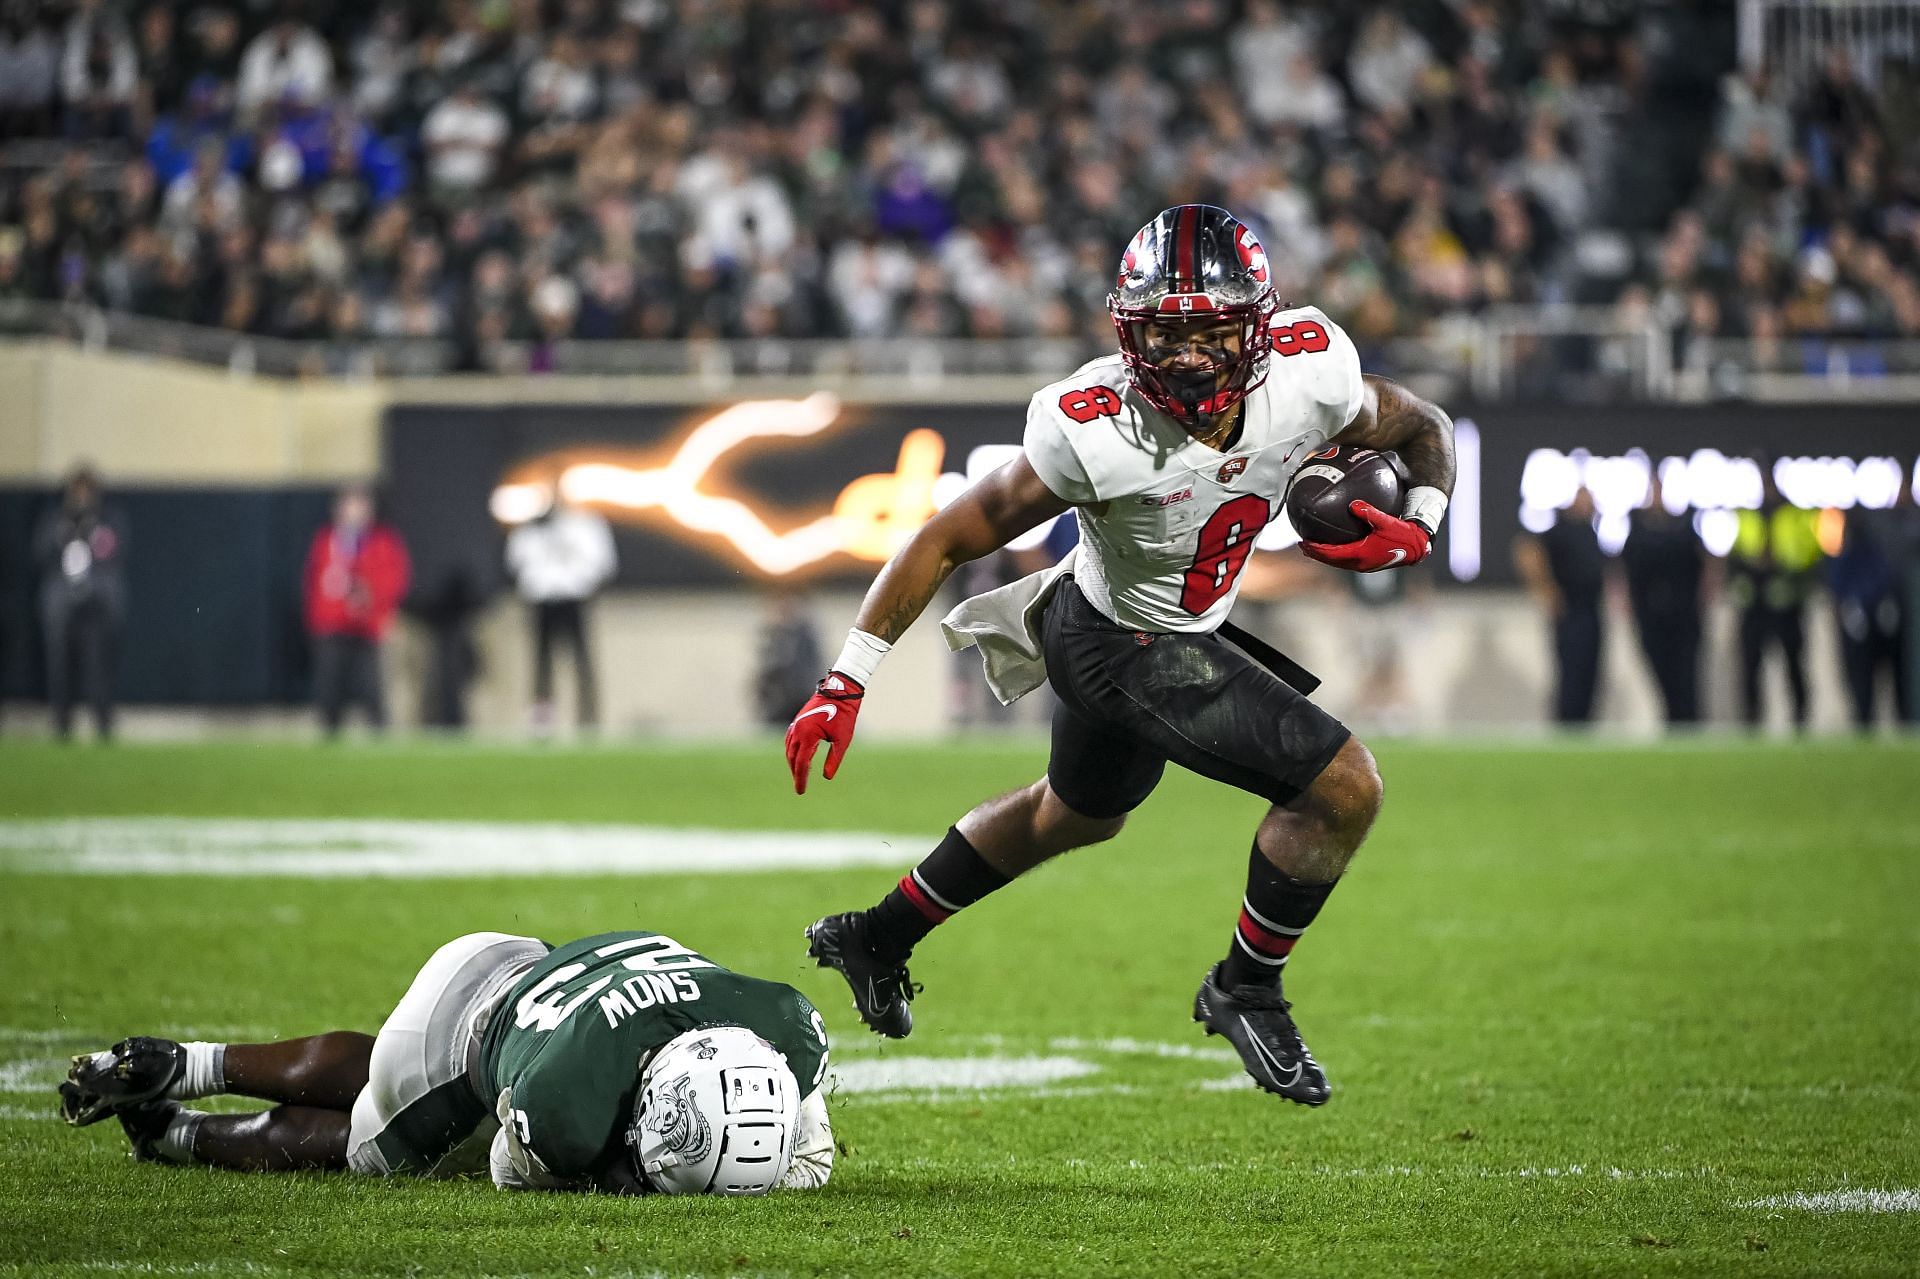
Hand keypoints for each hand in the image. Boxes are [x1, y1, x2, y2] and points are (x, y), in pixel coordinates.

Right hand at [784, 672, 864, 794]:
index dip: (801, 779)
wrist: (840, 691)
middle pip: (793, 758)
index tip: (801, 791)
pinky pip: (790, 740)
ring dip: (793, 763)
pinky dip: (791, 751)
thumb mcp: (842, 740)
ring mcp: (796, 724)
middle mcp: (798, 730)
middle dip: (796, 773)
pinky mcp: (798, 720)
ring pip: (789, 749)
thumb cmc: (844, 715)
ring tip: (799, 774)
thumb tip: (826, 777)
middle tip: (800, 786)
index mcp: (808, 736)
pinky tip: (797, 757)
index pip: (802, 764)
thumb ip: (834, 759)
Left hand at [1300, 501, 1431, 572]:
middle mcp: (1359, 562)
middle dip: (1315, 553)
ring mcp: (1364, 564)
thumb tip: (1353, 504)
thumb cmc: (1402, 534)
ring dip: (1325, 555)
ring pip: (1338, 562)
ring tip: (1313, 546)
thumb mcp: (1386, 521)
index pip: (1331, 554)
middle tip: (1302, 544)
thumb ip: (1369, 512)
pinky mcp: (1369, 562)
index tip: (1303, 542)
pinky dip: (1336, 553)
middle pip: (1330, 560)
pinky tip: (1335, 544)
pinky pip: (1347, 558)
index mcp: (1360, 554)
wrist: (1417, 547)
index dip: (1316, 549)